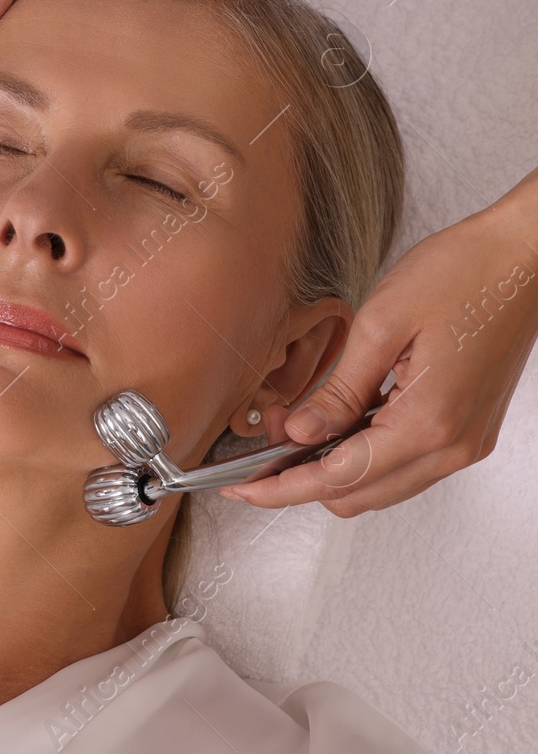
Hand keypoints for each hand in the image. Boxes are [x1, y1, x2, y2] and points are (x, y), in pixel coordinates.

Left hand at [220, 185, 537, 514]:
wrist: (524, 258)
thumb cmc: (463, 274)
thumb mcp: (382, 325)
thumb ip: (338, 389)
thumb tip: (299, 433)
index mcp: (429, 422)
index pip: (338, 478)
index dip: (281, 486)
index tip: (243, 486)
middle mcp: (453, 445)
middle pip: (359, 495)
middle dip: (302, 477)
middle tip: (264, 440)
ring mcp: (465, 441)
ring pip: (381, 485)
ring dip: (333, 467)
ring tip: (296, 424)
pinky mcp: (468, 429)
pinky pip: (405, 463)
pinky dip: (364, 453)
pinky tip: (338, 420)